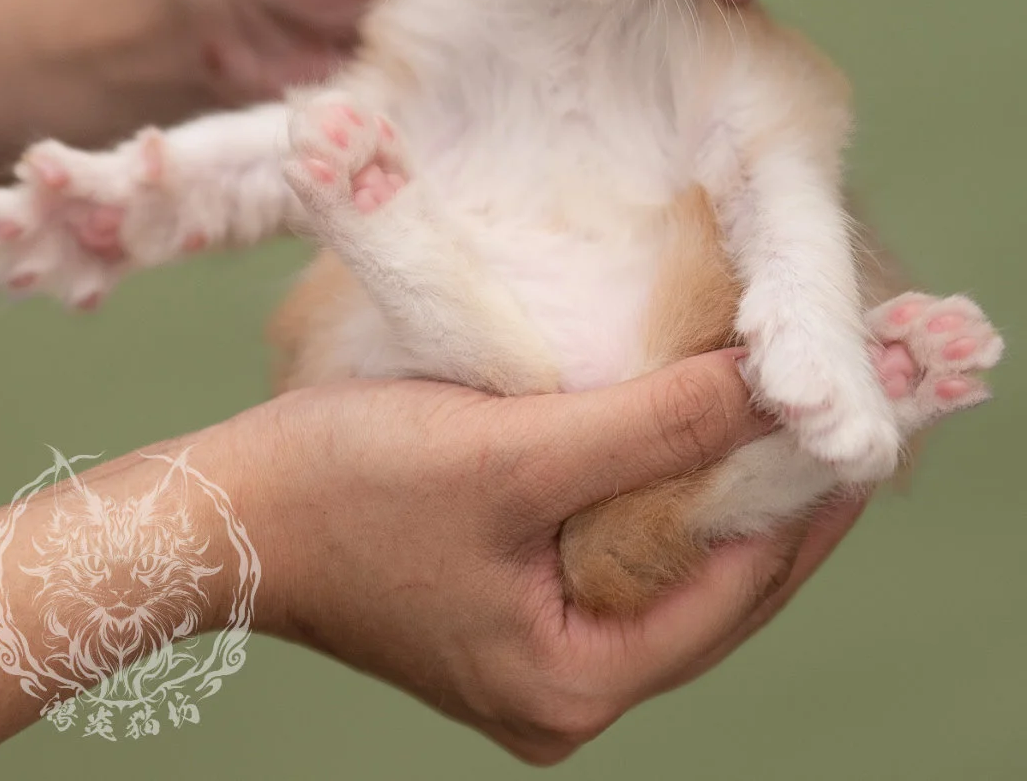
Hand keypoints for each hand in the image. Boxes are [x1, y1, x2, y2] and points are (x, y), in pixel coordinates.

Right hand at [229, 351, 863, 764]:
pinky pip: (608, 557)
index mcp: (574, 684)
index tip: (853, 432)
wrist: (226, 511)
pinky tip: (676, 438)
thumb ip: (650, 430)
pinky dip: (649, 496)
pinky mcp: (504, 609)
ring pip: (658, 571)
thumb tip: (768, 391)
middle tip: (823, 420)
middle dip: (764, 505)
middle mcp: (563, 688)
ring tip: (767, 419)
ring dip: (708, 495)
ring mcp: (531, 653)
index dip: (801, 509)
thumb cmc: (350, 487)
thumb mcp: (516, 455)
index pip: (735, 595)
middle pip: (705, 592)